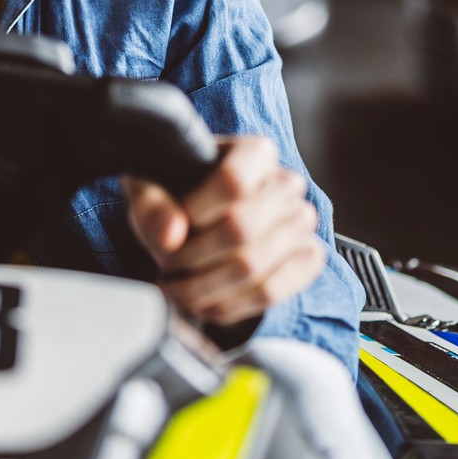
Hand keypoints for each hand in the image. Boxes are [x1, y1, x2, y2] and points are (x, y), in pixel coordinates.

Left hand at [124, 136, 324, 325]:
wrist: (199, 218)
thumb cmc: (176, 196)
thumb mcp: (150, 189)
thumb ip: (153, 206)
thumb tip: (171, 236)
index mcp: (255, 153)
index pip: (233, 182)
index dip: (196, 211)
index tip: (172, 227)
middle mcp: (286, 184)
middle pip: (242, 229)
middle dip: (193, 256)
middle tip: (166, 265)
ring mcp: (301, 223)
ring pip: (254, 267)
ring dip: (205, 287)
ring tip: (177, 288)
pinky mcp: (307, 258)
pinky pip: (272, 292)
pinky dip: (230, 305)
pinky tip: (204, 303)